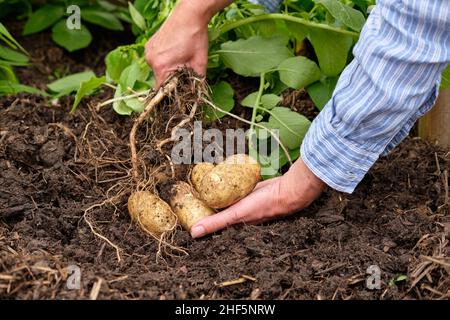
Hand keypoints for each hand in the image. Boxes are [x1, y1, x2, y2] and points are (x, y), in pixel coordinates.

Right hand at [144, 1, 209, 86]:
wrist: (189, 14)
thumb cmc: (195, 36)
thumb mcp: (200, 62)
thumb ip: (196, 82)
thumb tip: (196, 94)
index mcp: (161, 66)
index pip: (162, 90)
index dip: (171, 94)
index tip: (179, 94)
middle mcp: (150, 60)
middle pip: (160, 79)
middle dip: (172, 80)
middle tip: (185, 72)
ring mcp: (148, 51)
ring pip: (158, 69)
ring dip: (168, 69)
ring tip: (180, 59)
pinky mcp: (149, 45)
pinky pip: (155, 59)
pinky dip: (164, 60)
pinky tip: (174, 52)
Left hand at [190, 158, 325, 237]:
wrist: (286, 191)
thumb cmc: (262, 206)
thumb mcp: (236, 214)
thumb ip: (216, 223)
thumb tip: (193, 233)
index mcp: (233, 222)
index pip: (210, 220)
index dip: (197, 214)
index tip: (183, 205)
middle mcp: (237, 213)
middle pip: (216, 207)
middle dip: (204, 200)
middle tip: (188, 190)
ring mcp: (244, 201)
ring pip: (225, 197)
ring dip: (216, 191)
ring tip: (200, 182)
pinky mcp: (250, 190)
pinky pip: (235, 187)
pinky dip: (228, 183)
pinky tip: (221, 175)